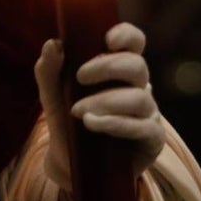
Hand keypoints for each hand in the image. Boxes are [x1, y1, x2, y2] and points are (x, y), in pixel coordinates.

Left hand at [34, 23, 164, 184]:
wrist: (70, 164)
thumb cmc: (68, 121)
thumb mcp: (53, 95)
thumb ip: (49, 71)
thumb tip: (52, 44)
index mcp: (119, 69)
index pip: (134, 42)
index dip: (127, 36)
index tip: (107, 40)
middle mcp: (139, 87)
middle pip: (138, 66)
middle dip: (108, 67)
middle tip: (80, 77)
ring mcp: (148, 113)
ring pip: (139, 98)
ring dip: (106, 101)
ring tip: (78, 112)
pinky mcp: (152, 139)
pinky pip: (142, 127)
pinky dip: (115, 123)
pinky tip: (93, 123)